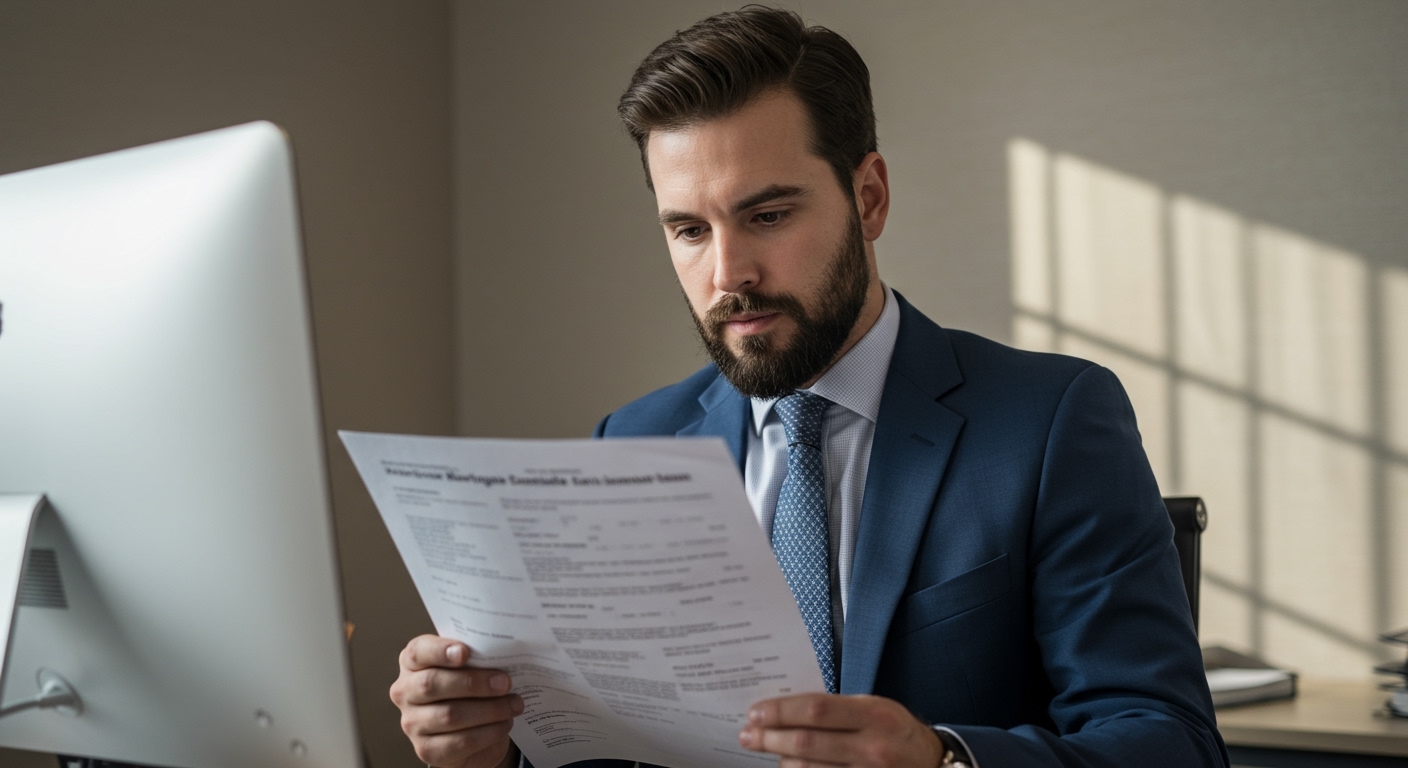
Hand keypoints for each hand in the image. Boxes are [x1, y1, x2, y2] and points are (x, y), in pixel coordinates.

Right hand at [390, 634, 523, 767]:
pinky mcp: (426, 749)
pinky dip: (488, 732)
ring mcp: (412, 723)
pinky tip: (504, 724)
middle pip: (432, 684)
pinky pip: (460, 741)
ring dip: (489, 710)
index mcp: (412, 662)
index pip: (418, 652)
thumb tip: (502, 653)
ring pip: (449, 715)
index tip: (465, 652)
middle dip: (473, 683)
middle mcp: (405, 692)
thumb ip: (476, 656)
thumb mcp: (469, 665)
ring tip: (514, 704)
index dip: (440, 651)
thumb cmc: (468, 687)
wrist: (469, 727)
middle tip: (505, 682)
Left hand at [738, 693, 944, 767]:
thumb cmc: (895, 731)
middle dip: (770, 738)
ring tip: (766, 750)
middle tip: (747, 734)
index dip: (781, 711)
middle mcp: (872, 747)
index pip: (817, 710)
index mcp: (875, 715)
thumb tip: (787, 709)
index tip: (756, 712)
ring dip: (781, 761)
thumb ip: (838, 708)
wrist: (932, 764)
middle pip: (807, 742)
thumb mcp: (876, 708)